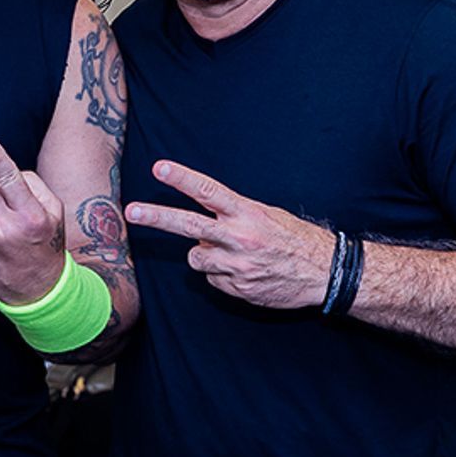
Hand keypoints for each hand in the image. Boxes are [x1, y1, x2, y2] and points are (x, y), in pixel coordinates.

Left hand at [124, 160, 334, 308]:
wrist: (324, 273)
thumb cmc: (292, 238)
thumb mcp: (266, 215)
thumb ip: (231, 216)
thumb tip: (200, 228)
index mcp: (247, 214)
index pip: (208, 191)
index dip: (182, 179)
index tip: (159, 168)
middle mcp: (239, 238)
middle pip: (189, 225)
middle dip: (157, 217)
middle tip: (131, 211)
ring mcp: (237, 265)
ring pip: (196, 258)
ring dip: (206, 256)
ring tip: (233, 255)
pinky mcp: (238, 288)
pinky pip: (213, 280)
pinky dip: (222, 276)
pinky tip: (245, 273)